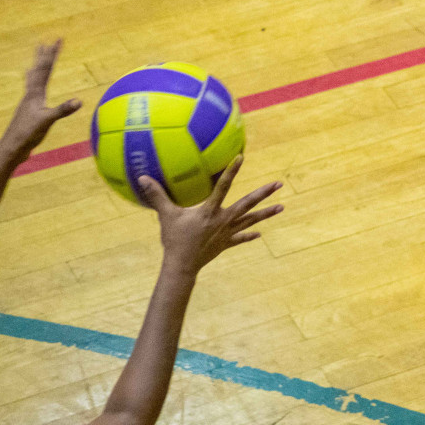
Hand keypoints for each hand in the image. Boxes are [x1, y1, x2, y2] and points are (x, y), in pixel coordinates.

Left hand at [0, 40, 82, 162]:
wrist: (12, 147)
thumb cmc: (28, 134)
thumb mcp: (47, 121)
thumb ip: (62, 110)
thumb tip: (79, 101)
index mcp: (35, 93)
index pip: (45, 68)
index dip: (52, 54)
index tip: (58, 39)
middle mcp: (30, 93)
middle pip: (38, 69)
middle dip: (44, 55)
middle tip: (47, 41)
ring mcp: (28, 101)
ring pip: (33, 78)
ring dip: (37, 66)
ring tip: (36, 58)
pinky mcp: (29, 109)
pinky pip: (32, 89)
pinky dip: (33, 82)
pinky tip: (33, 86)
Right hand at [137, 156, 282, 274]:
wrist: (182, 267)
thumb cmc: (174, 240)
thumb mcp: (165, 216)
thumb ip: (157, 196)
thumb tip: (142, 178)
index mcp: (210, 211)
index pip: (223, 186)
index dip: (232, 171)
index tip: (241, 158)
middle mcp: (223, 220)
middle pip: (248, 203)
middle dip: (264, 193)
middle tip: (279, 184)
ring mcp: (227, 233)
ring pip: (251, 220)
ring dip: (266, 214)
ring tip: (281, 207)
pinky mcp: (226, 244)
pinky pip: (240, 238)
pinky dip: (249, 235)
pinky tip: (259, 234)